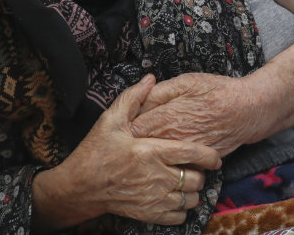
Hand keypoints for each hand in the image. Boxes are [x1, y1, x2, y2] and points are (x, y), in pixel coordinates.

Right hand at [31, 74, 221, 231]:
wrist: (78, 187)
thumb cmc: (95, 152)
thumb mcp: (110, 120)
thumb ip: (133, 98)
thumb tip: (150, 77)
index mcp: (151, 151)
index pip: (192, 153)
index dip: (210, 155)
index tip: (215, 156)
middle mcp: (156, 176)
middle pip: (196, 179)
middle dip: (200, 173)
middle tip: (195, 167)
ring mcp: (153, 198)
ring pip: (190, 199)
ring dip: (193, 192)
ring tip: (187, 182)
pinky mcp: (147, 214)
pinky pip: (178, 216)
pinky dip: (182, 209)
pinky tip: (177, 198)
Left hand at [130, 73, 268, 156]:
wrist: (248, 111)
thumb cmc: (217, 91)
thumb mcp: (186, 81)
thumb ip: (158, 92)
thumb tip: (137, 100)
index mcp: (166, 119)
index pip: (132, 129)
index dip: (125, 126)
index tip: (124, 123)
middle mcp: (172, 141)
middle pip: (142, 148)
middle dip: (133, 143)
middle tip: (131, 138)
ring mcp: (184, 155)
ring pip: (158, 159)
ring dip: (150, 154)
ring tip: (148, 147)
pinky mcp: (196, 162)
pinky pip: (176, 165)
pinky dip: (170, 160)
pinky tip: (169, 153)